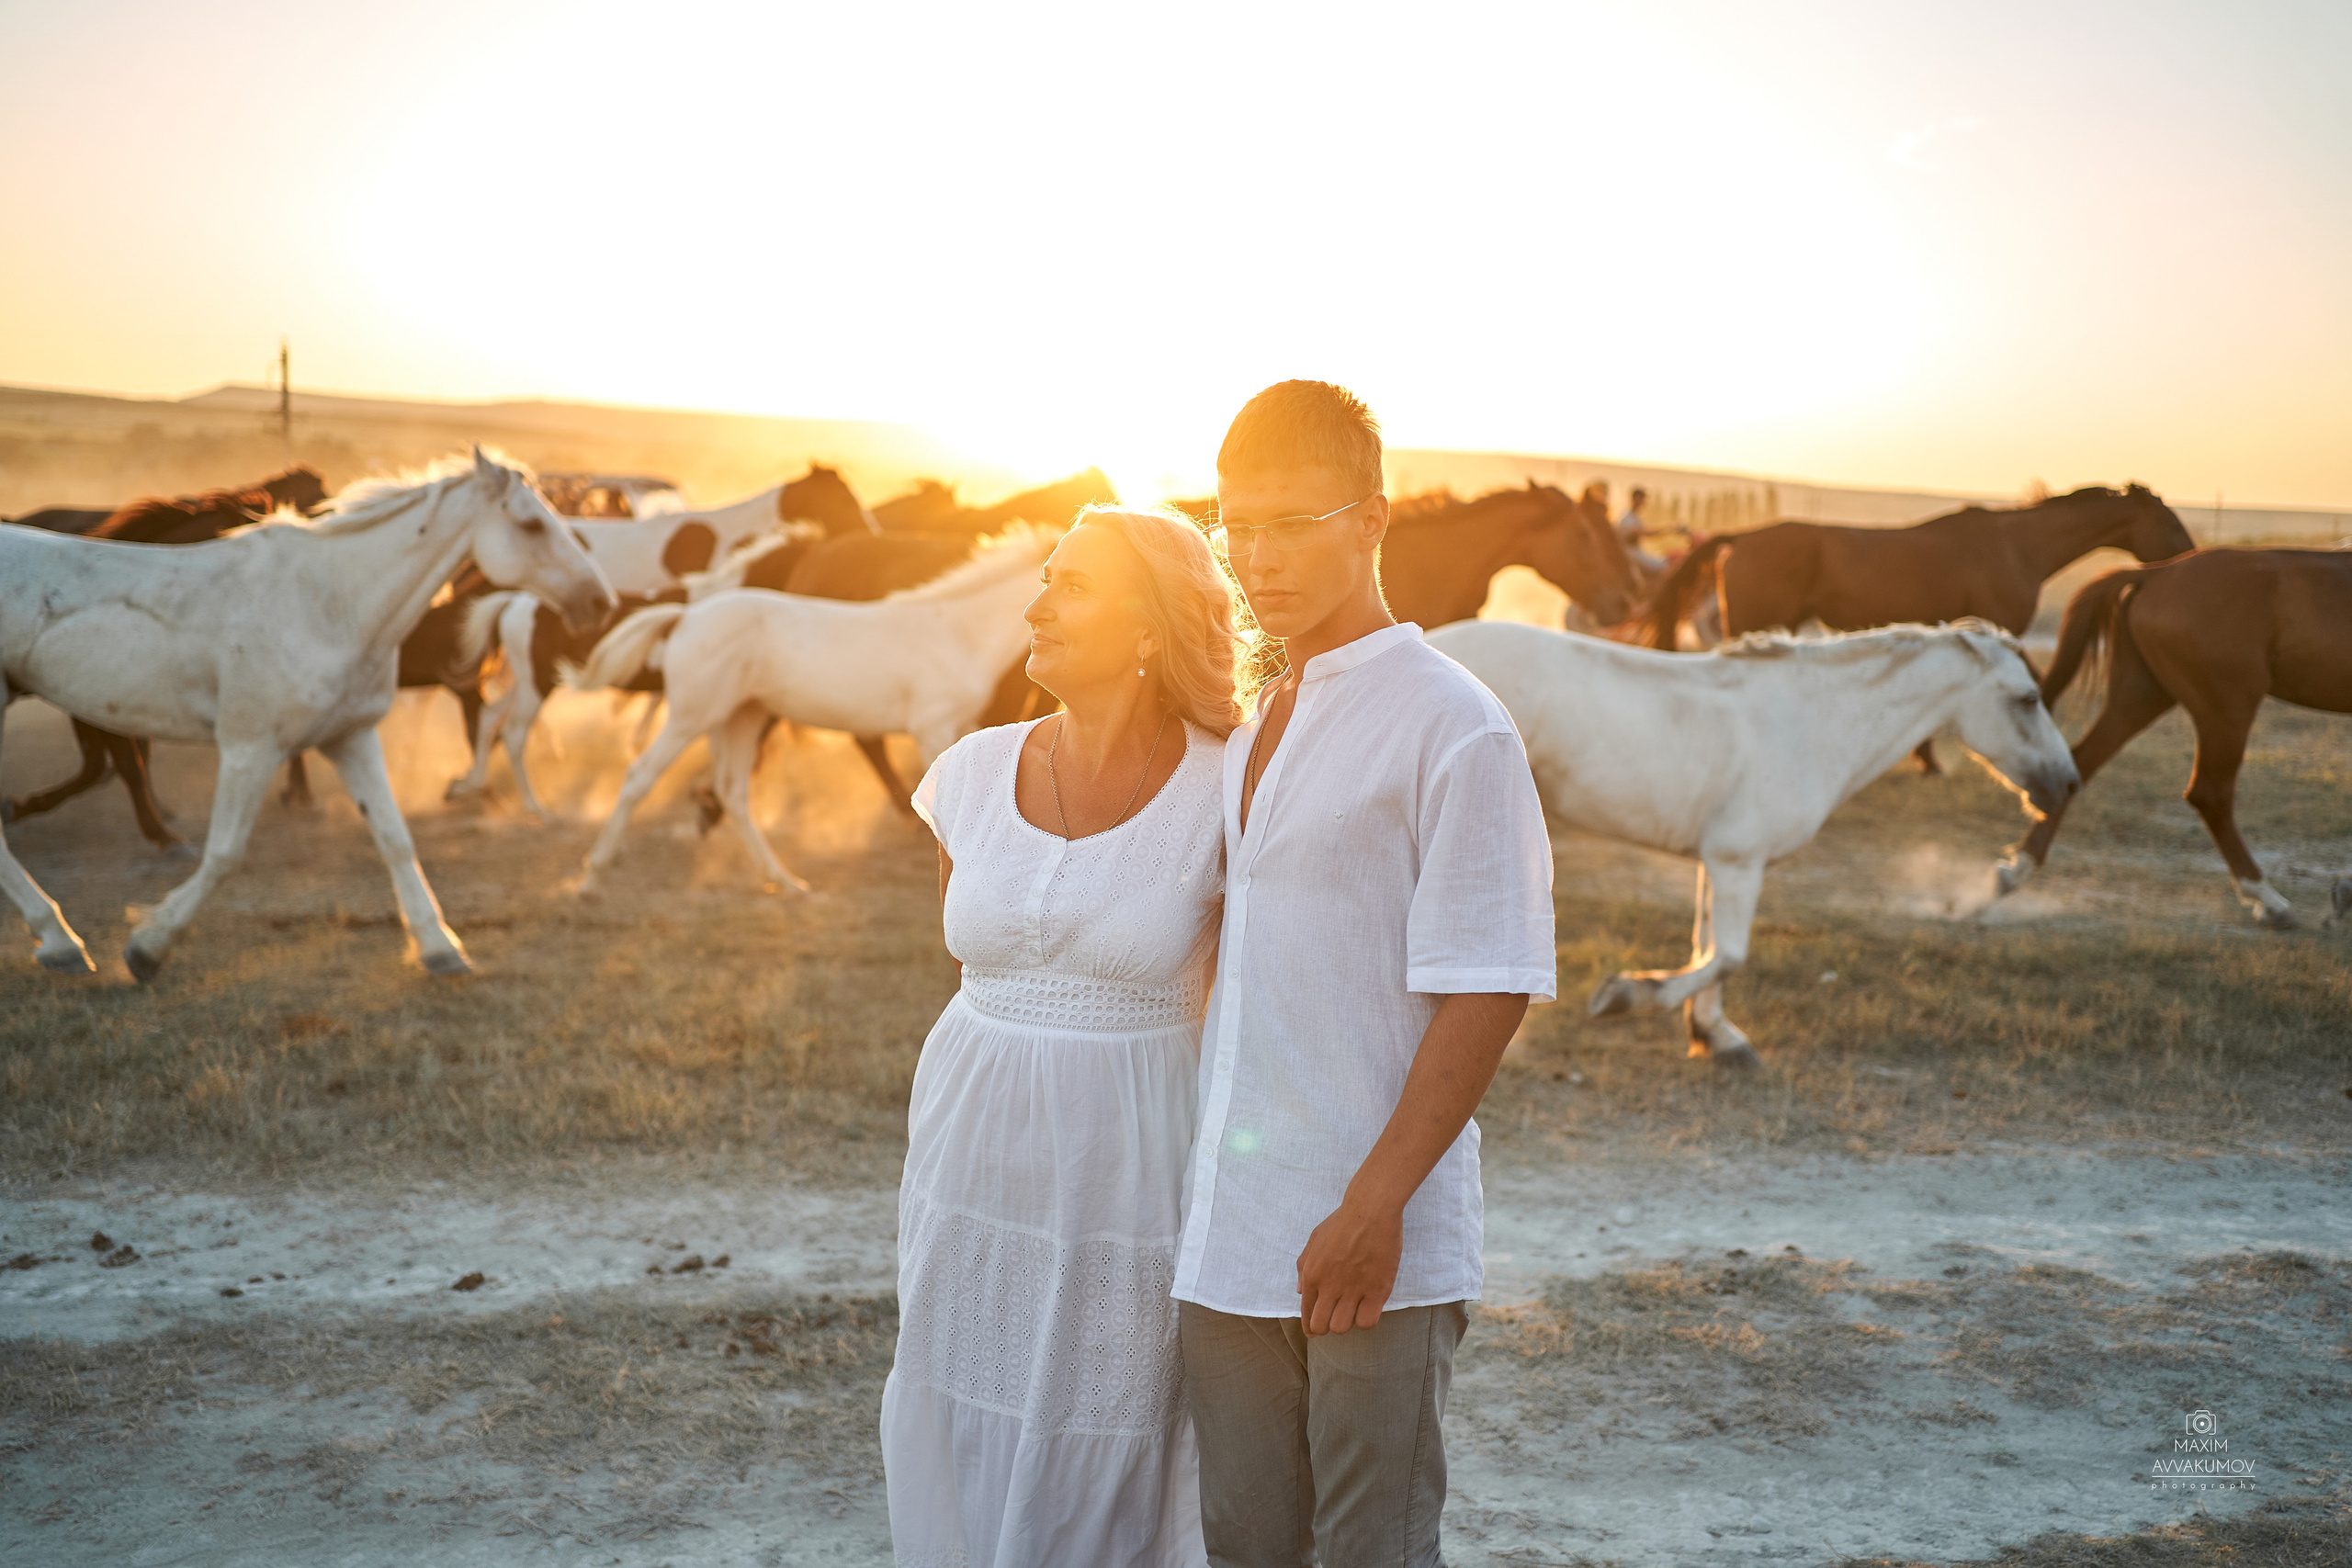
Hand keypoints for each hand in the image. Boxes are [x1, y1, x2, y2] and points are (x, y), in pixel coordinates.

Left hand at [1295, 1196, 1401, 1335]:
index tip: (1315, 1331)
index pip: (1306, 1313)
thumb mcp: (1314, 1239)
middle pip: (1321, 1327)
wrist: (1371, 1210)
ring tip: (1353, 1309)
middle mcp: (1329, 1285)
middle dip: (1326, 1327)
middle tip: (1335, 1317)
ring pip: (1342, 1328)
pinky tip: (1368, 1307)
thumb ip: (1303, 1267)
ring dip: (1346, 1322)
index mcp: (1312, 1274)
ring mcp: (1353, 1289)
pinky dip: (1366, 1320)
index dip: (1310, 1327)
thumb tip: (1299, 1291)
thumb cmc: (1342, 1222)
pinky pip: (1366, 1322)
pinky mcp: (1377, 1290)